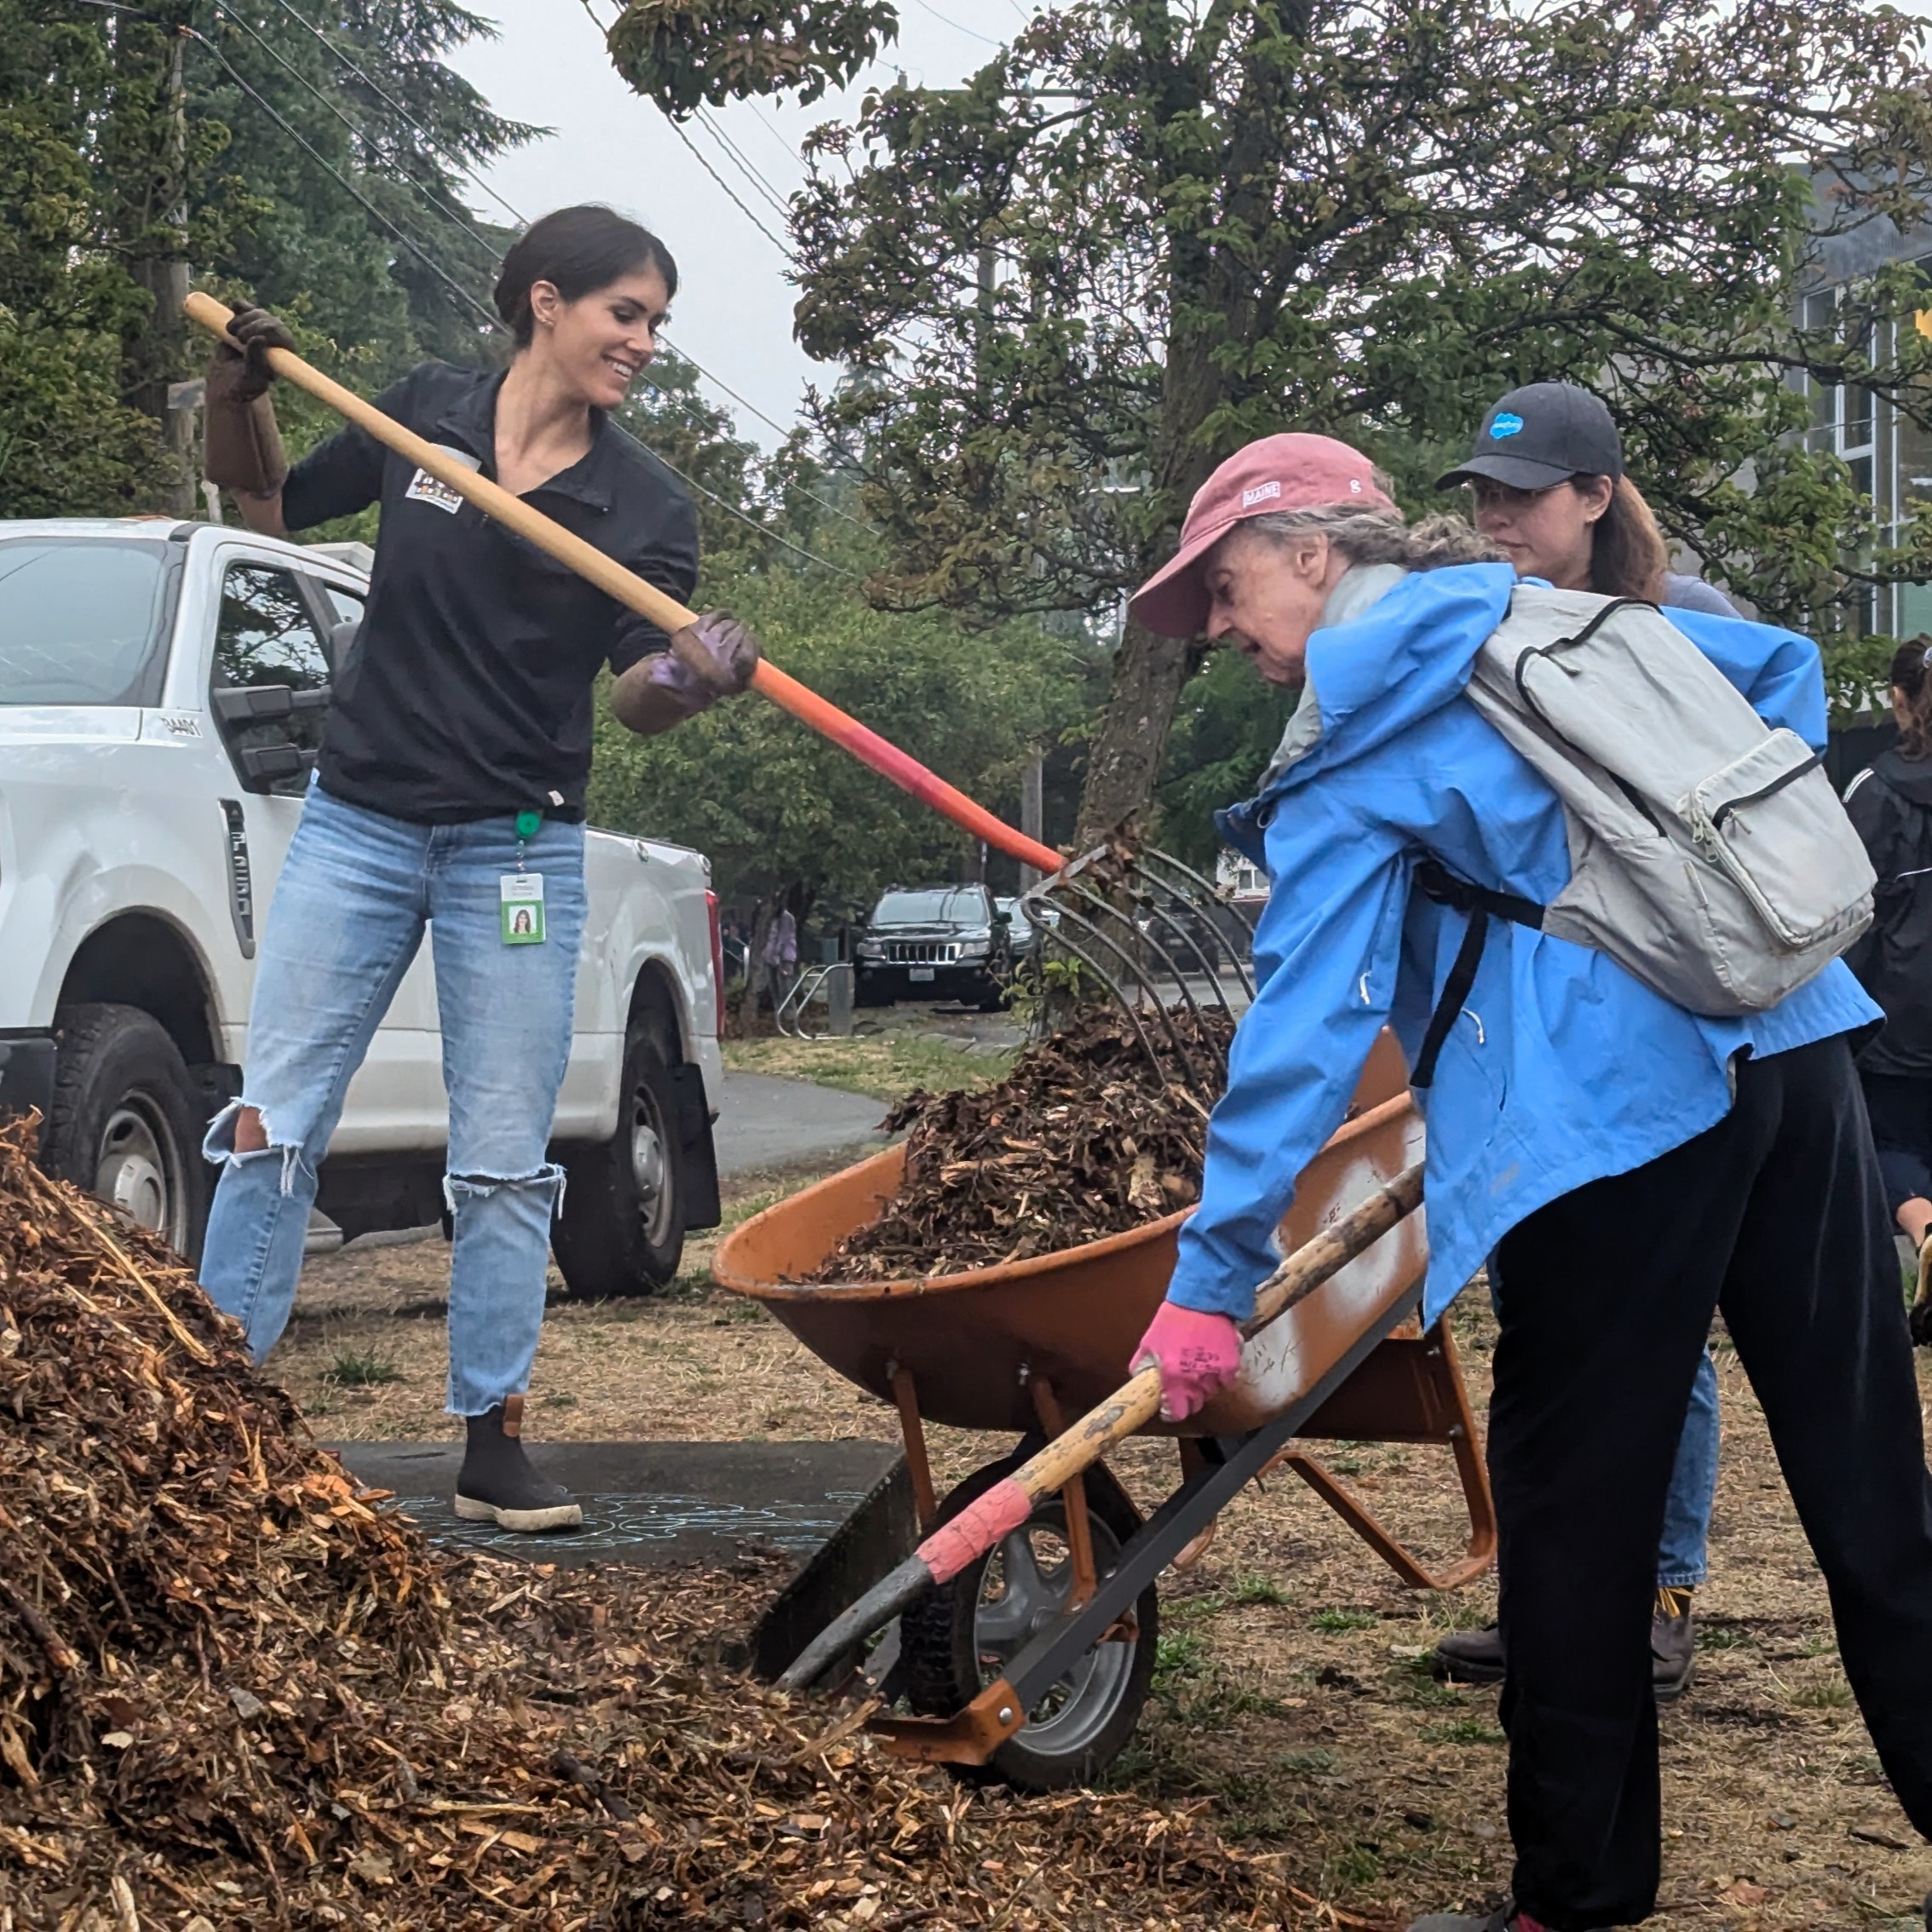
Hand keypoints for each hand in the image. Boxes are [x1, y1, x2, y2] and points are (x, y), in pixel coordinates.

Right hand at [206, 302, 294, 403]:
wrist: (227, 381)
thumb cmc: (244, 384)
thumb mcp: (252, 377)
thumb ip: (256, 359)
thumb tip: (259, 338)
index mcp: (285, 356)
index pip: (282, 336)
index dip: (265, 331)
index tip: (246, 340)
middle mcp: (277, 342)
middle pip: (270, 322)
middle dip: (252, 326)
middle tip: (238, 337)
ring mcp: (263, 330)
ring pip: (258, 314)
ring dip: (242, 319)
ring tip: (231, 331)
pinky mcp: (248, 323)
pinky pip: (247, 308)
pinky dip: (240, 306)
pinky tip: (234, 307)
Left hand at [651, 610, 761, 711]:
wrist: (678, 680)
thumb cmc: (708, 684)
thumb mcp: (733, 686)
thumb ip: (748, 673)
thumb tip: (762, 654)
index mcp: (730, 674)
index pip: (750, 652)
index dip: (754, 646)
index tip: (753, 643)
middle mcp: (720, 656)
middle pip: (740, 634)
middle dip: (743, 633)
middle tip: (742, 633)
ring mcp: (707, 641)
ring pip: (728, 625)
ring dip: (732, 624)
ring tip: (733, 627)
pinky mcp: (695, 630)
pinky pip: (715, 616)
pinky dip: (723, 614)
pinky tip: (727, 615)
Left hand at [1131, 1302, 1241, 1422]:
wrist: (1201, 1300)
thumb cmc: (1173, 1319)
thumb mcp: (1149, 1341)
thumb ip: (1142, 1364)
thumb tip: (1139, 1378)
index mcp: (1172, 1375)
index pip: (1176, 1412)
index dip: (1172, 1413)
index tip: (1169, 1409)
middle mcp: (1194, 1379)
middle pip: (1195, 1405)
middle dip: (1188, 1400)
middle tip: (1183, 1388)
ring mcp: (1214, 1373)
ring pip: (1211, 1393)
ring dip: (1204, 1387)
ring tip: (1198, 1372)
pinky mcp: (1231, 1364)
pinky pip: (1227, 1382)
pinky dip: (1221, 1377)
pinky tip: (1214, 1365)